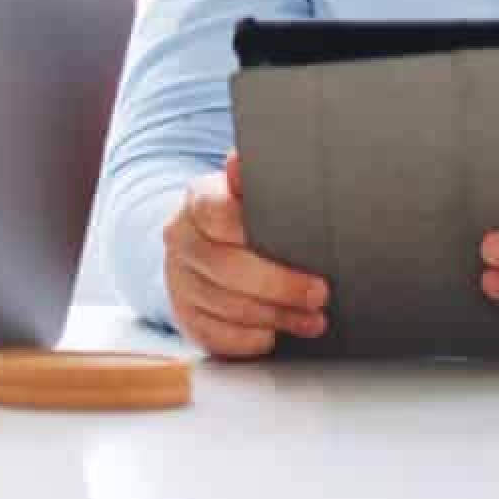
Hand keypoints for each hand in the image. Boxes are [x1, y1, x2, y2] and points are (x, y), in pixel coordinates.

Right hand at [161, 153, 328, 359]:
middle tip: (319, 294)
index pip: (220, 212)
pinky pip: (219, 337)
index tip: (301, 248)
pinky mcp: (186, 318)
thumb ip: (253, 181)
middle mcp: (180, 241)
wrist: (202, 246)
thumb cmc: (240, 219)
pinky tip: (275, 332)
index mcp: (197, 202)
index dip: (257, 233)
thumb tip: (239, 160)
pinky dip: (253, 338)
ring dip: (276, 317)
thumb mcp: (249, 192)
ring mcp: (179, 282)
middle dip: (280, 285)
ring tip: (312, 319)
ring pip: (228, 307)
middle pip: (228, 269)